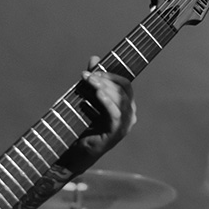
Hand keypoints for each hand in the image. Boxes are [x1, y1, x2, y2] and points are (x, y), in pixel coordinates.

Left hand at [63, 57, 135, 172]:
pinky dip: (107, 102)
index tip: (93, 69)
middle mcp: (130, 114)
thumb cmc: (85, 124)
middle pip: (122, 90)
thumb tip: (95, 58)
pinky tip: (98, 94)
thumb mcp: (89, 97)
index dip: (111, 75)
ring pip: (120, 100)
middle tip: (87, 75)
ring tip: (89, 82)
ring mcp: (125, 124)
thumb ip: (94, 79)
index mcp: (127, 105)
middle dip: (104, 80)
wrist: (78, 150)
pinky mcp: (117, 132)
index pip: (125, 84)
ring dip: (103, 88)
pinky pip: (116, 114)